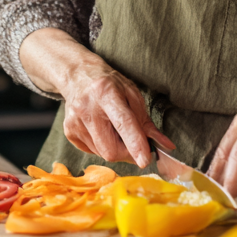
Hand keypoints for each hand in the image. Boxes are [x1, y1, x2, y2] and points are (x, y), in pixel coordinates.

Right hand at [18, 28, 174, 167]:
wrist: (78, 76)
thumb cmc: (109, 84)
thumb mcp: (132, 95)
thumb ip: (147, 123)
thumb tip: (166, 145)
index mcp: (106, 93)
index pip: (123, 123)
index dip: (135, 143)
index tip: (145, 159)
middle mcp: (87, 108)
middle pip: (111, 149)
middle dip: (129, 153)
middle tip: (135, 144)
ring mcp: (74, 122)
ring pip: (103, 154)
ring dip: (116, 148)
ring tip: (113, 128)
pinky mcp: (69, 132)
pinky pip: (93, 152)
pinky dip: (102, 146)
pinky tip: (101, 129)